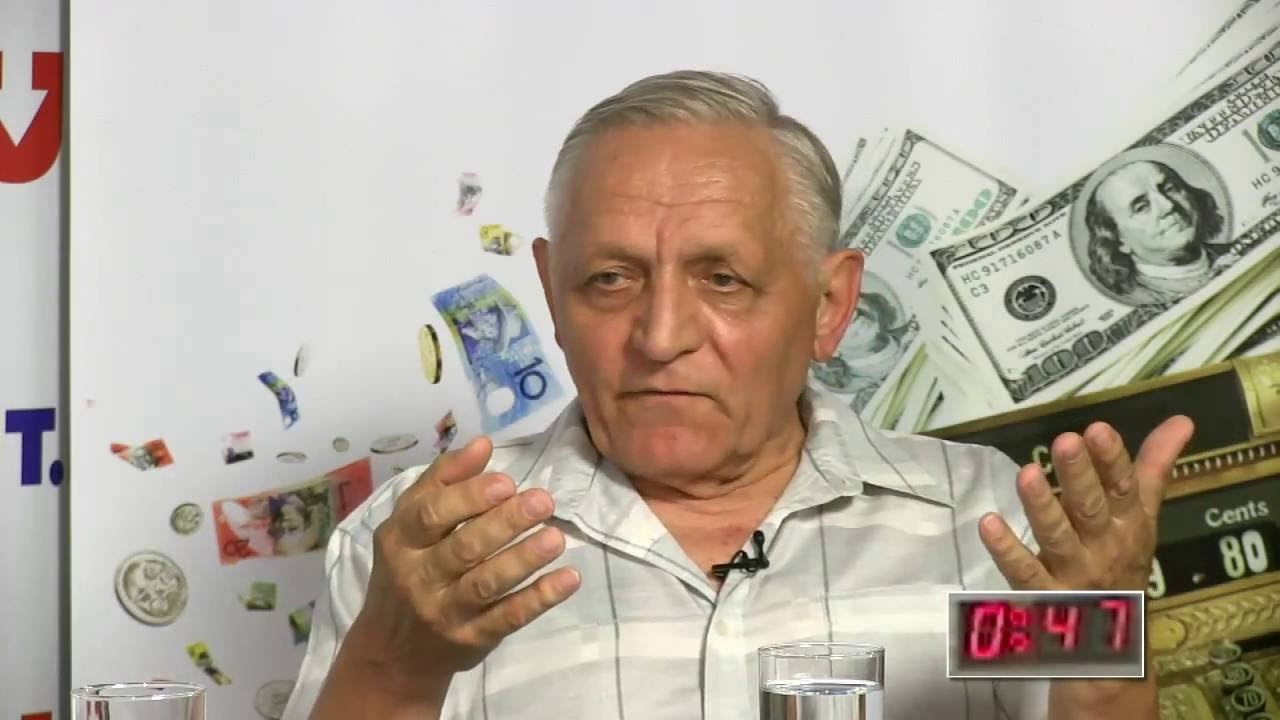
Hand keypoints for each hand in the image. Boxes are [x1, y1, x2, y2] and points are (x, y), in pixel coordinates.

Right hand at [353, 436, 581, 678]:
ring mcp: (444, 611)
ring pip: (486, 584)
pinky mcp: (470, 639)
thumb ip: (443, 480)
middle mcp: (418, 576)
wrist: (392, 652)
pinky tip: (568, 579)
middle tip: (543, 501)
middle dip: (505, 523)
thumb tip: (483, 443)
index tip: (507, 482)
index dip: (469, 497)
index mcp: (401, 540)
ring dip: (524, 559)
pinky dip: (539, 598)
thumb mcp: (408, 524)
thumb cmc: (407, 571)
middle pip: (464, 548)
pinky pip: (507, 618)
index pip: (431, 515)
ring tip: (556, 538)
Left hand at [980, 415, 1193, 591]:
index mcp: (1127, 523)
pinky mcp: (1043, 596)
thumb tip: (1182, 418)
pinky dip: (1007, 551)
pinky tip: (988, 523)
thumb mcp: (1142, 516)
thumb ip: (1153, 467)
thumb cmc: (1122, 561)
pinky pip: (1025, 573)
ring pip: (1057, 538)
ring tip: (1026, 474)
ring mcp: (1073, 573)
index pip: (1123, 487)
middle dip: (1079, 475)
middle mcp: (1103, 546)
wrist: (1113, 638)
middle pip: (1091, 508)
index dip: (1112, 459)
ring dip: (1042, 507)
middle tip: (1065, 440)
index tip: (1097, 428)